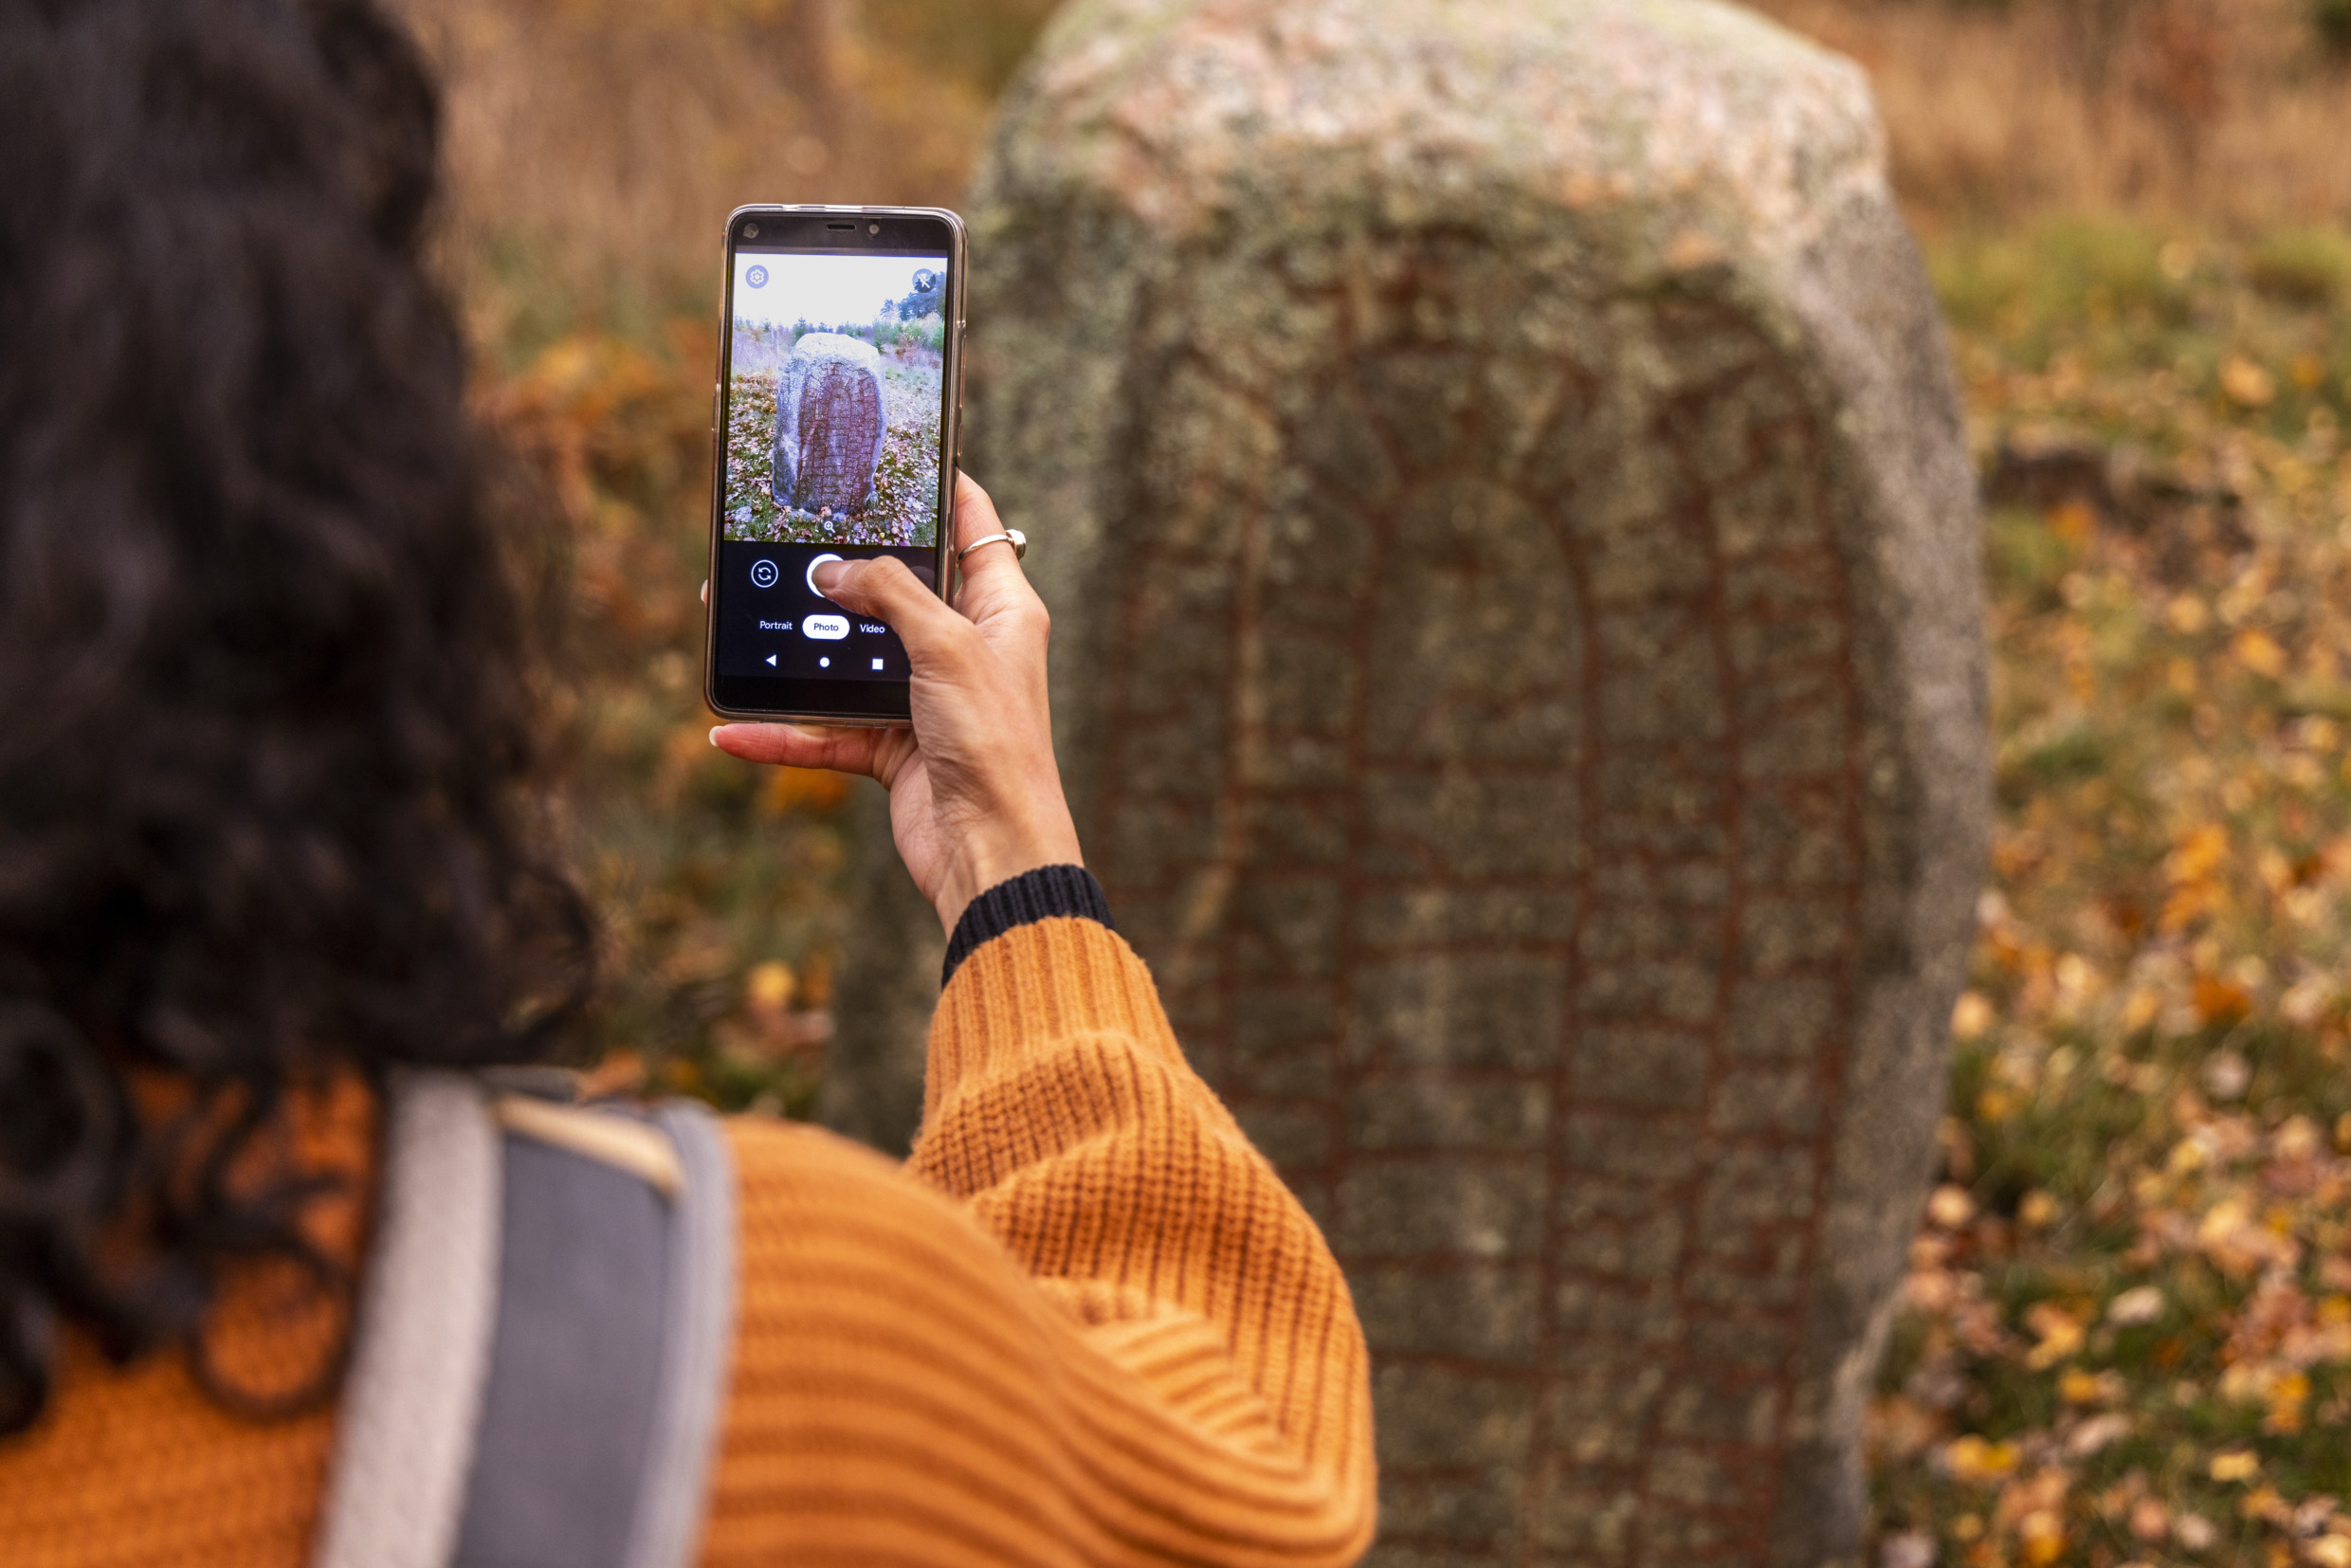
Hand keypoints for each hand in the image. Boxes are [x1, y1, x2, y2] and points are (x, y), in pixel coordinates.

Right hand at [710, 474, 1081, 934]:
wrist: (993, 851)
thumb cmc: (996, 744)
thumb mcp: (947, 645)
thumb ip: (890, 593)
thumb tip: (834, 567)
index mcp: (1002, 609)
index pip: (972, 528)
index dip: (940, 487)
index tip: (897, 455)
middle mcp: (965, 646)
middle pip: (896, 589)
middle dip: (840, 568)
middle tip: (787, 534)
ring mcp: (926, 698)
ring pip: (848, 660)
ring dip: (796, 651)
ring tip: (736, 620)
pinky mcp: (893, 749)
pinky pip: (826, 731)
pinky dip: (781, 733)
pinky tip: (732, 732)